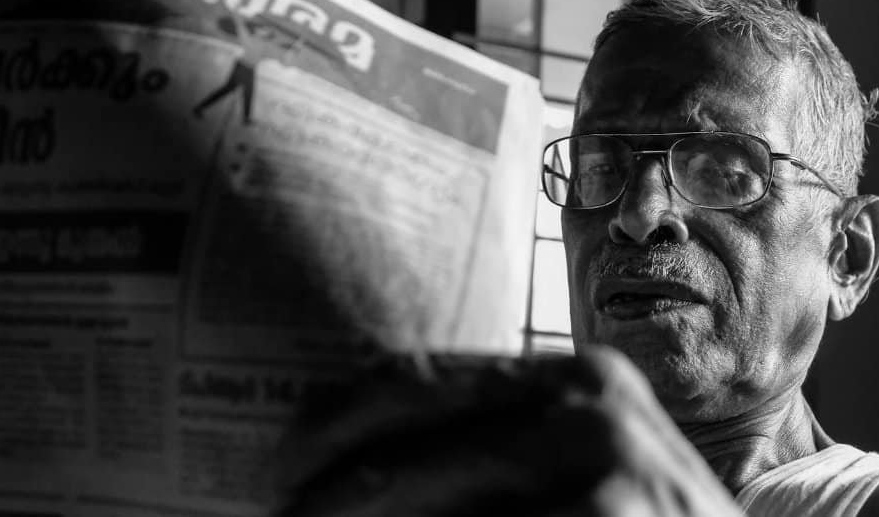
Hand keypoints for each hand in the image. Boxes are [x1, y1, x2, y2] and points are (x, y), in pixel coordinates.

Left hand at [274, 345, 741, 515]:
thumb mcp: (584, 463)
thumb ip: (498, 446)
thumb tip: (353, 466)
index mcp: (570, 375)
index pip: (413, 379)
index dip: (328, 425)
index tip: (273, 468)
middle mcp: (587, 409)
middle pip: (396, 460)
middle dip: (318, 507)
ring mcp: (606, 474)